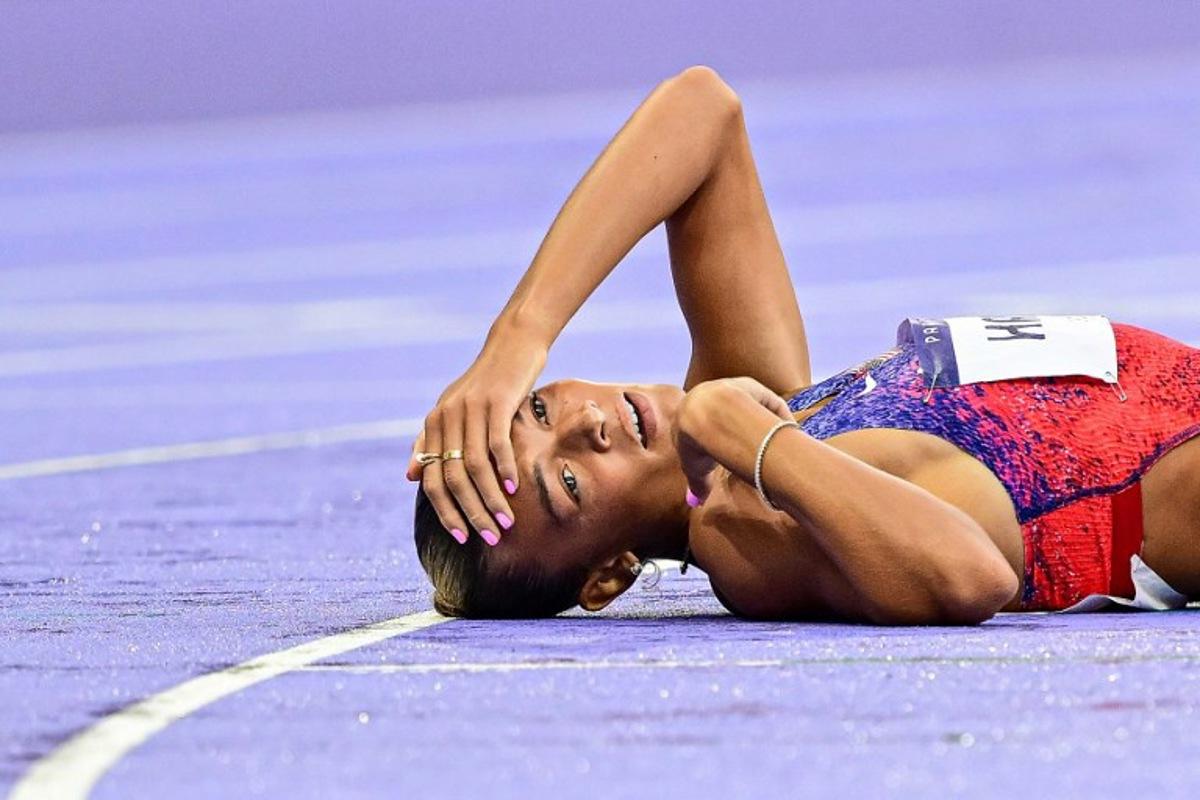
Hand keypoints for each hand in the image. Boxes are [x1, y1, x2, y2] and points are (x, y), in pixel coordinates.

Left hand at [407, 332, 546, 544]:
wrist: (512, 344)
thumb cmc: (485, 383)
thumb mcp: (452, 409)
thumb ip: (430, 441)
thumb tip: (411, 475)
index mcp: (434, 423)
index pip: (432, 479)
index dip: (445, 511)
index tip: (462, 537)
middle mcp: (447, 417)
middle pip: (452, 478)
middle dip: (470, 513)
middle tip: (489, 537)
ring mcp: (472, 409)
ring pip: (475, 467)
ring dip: (490, 499)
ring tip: (505, 522)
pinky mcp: (497, 402)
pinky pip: (497, 444)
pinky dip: (504, 470)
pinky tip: (513, 490)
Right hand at [674, 377, 793, 505]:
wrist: (706, 415)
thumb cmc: (695, 443)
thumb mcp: (694, 469)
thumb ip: (697, 484)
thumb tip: (695, 503)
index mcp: (690, 411)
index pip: (702, 422)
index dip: (712, 437)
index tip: (723, 451)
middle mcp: (709, 394)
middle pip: (726, 410)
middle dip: (736, 425)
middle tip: (748, 445)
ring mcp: (731, 386)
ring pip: (747, 403)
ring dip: (757, 419)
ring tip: (767, 438)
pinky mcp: (751, 384)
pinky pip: (767, 400)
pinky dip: (775, 414)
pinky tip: (785, 427)